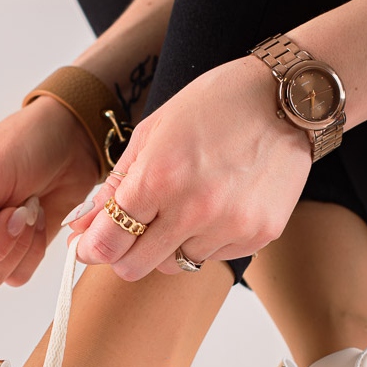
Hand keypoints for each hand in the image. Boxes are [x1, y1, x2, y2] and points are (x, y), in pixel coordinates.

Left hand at [67, 55, 311, 279]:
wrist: (285, 98)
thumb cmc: (215, 105)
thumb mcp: (152, 133)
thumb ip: (115, 185)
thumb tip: (82, 227)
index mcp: (159, 178)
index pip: (107, 243)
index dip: (90, 248)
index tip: (87, 246)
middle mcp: (194, 209)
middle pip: (135, 267)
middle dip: (124, 254)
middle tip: (130, 233)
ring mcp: (230, 226)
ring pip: (176, 264)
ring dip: (170, 244)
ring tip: (187, 204)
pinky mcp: (259, 235)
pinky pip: (215, 256)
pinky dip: (207, 239)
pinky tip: (219, 204)